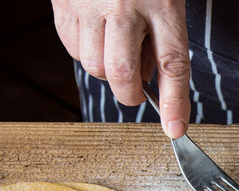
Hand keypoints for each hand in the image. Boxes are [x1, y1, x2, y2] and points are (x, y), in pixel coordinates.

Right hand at [52, 0, 190, 137]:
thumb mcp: (164, 1)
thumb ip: (161, 40)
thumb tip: (146, 82)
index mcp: (161, 4)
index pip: (172, 63)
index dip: (173, 101)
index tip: (175, 129)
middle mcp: (123, 5)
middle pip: (122, 73)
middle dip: (130, 92)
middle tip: (136, 87)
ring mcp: (89, 5)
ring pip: (94, 65)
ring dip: (106, 68)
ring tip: (117, 43)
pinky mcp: (64, 5)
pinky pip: (73, 48)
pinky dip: (85, 51)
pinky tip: (97, 32)